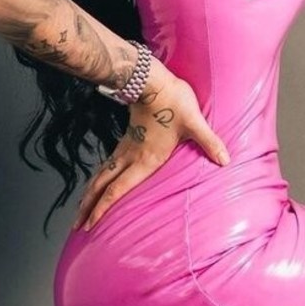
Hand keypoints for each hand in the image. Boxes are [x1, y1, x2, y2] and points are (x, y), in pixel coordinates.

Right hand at [71, 70, 230, 231]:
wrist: (152, 79)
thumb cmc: (173, 101)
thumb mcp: (194, 122)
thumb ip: (209, 142)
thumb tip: (226, 160)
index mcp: (145, 159)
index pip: (118, 189)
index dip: (103, 209)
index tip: (91, 225)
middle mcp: (131, 157)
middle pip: (103, 186)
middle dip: (88, 208)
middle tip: (78, 226)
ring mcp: (126, 148)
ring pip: (101, 175)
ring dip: (89, 193)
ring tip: (81, 210)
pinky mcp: (126, 139)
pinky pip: (107, 164)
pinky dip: (98, 178)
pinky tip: (97, 183)